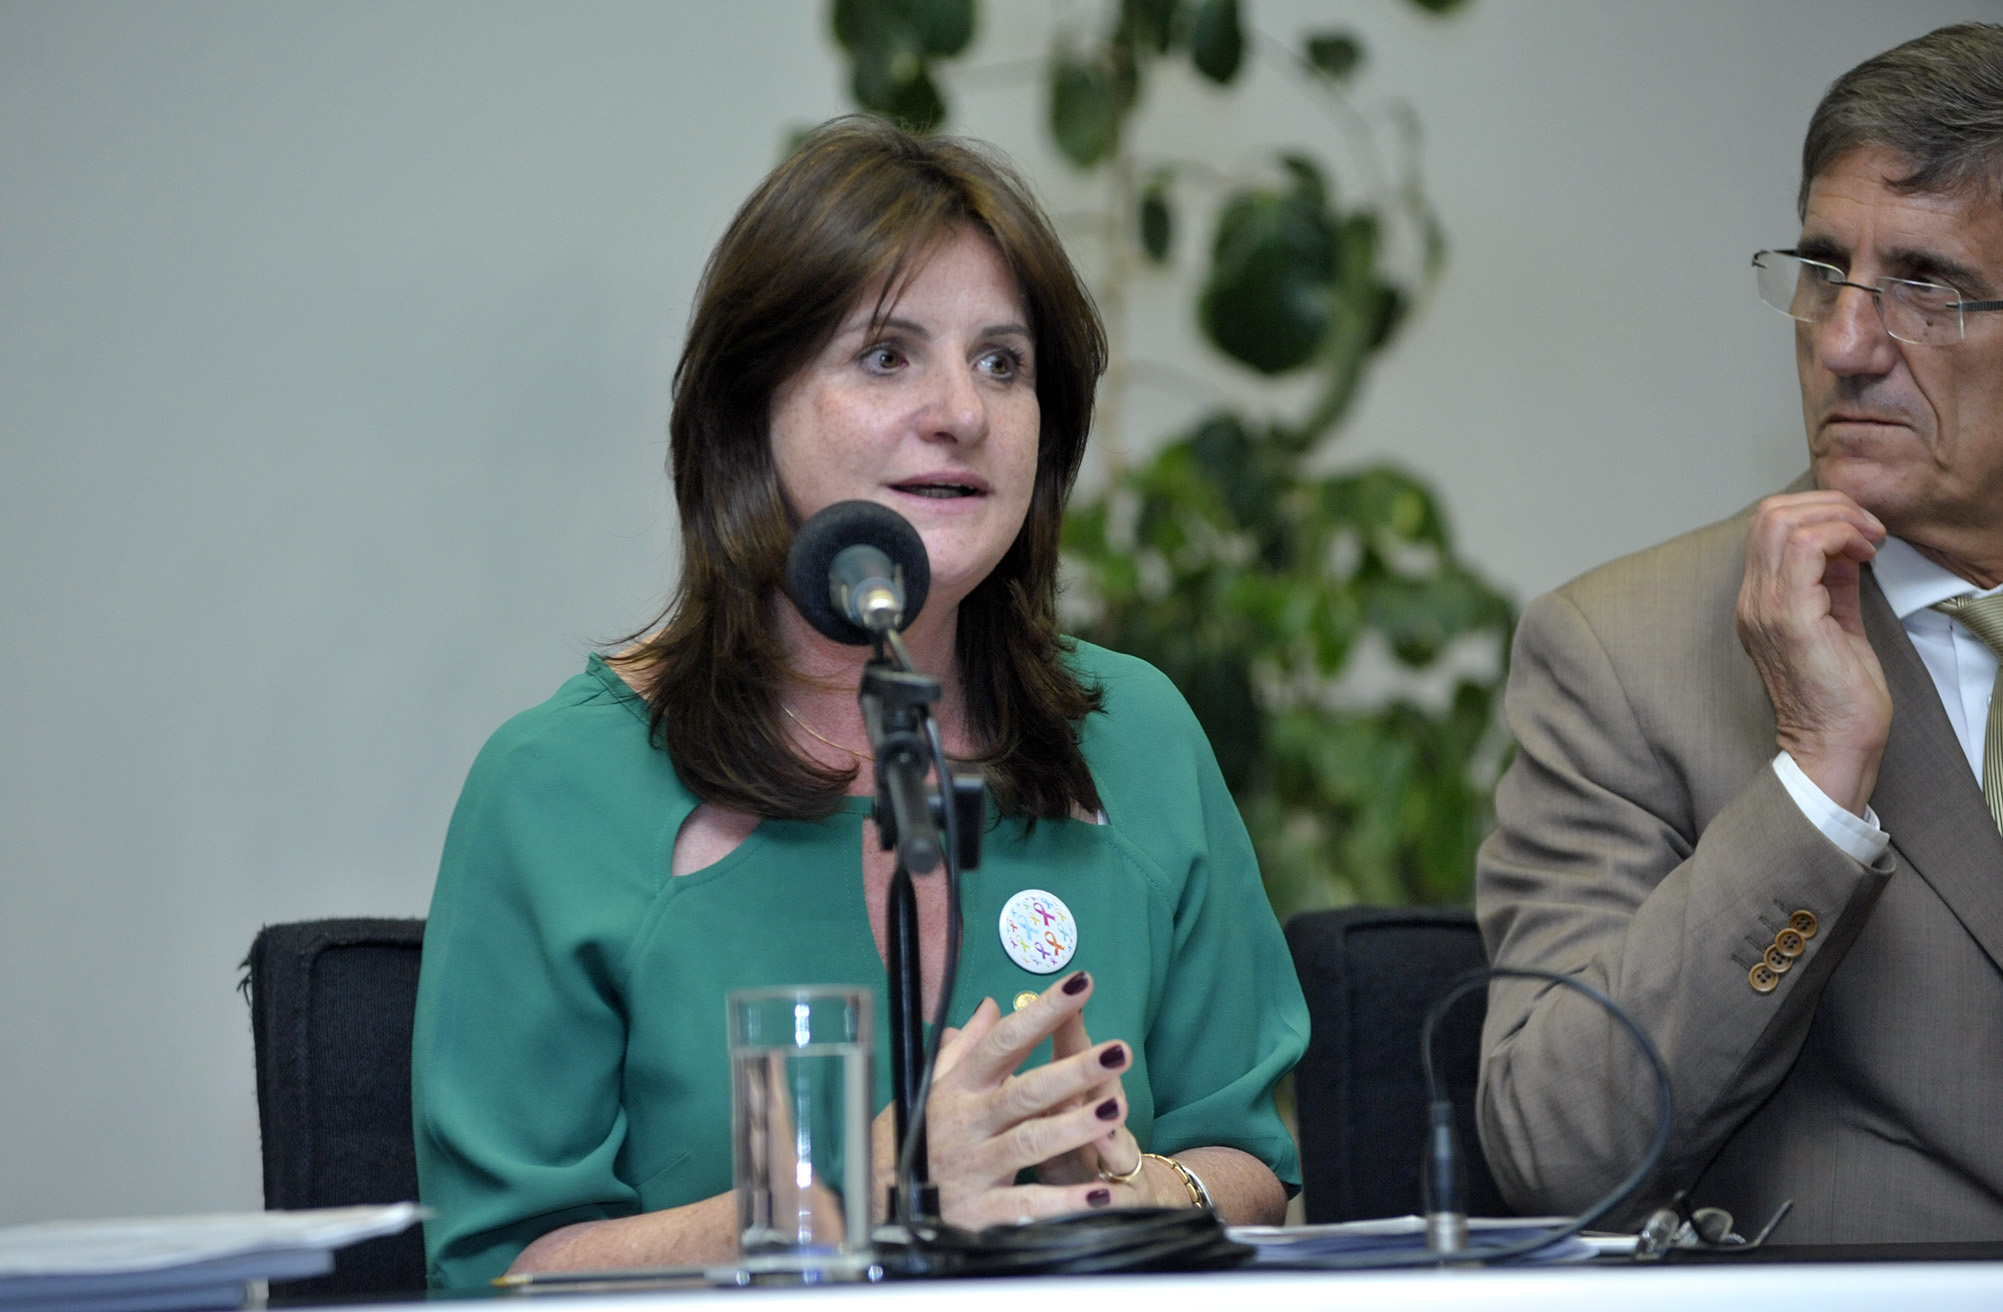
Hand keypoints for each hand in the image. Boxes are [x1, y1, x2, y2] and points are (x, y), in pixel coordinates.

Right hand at [880, 971, 1141, 1227]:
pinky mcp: (980, 1211)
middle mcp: (968, 1122)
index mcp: (960, 1088)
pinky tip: (1100, 1193)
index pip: (1004, 1041)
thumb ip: (966, 1050)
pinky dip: (1062, 1201)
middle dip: (1072, 1070)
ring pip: (1028, 1142)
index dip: (1043, 1012)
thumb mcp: (934, 1089)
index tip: (1081, 984)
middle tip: (1118, 1052)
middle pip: (1024, 1091)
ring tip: (1115, 1110)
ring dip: (1072, 1127)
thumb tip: (990, 1006)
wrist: (890, 1206)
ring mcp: (974, 1166)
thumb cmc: (922, 1137)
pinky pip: (1026, 1204)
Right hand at [1736, 490, 1890, 814]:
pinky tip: (1864, 554)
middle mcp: (1752, 600)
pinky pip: (1806, 545)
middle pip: (1771, 513)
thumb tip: (1847, 543)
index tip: (1860, 534)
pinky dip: (1841, 535)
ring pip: (1784, 520)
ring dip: (1838, 516)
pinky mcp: (1789, 615)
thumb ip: (1835, 581)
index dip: (1819, 513)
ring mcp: (1765, 606)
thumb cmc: (1840, 697)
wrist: (1834, 743)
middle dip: (1830, 505)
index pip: (1770, 526)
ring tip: (1868, 539)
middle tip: (1868, 529)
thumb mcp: (1838, 623)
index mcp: (1760, 601)